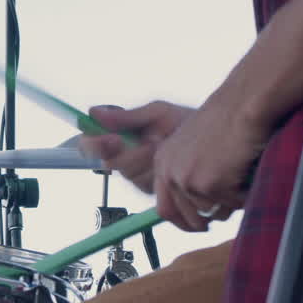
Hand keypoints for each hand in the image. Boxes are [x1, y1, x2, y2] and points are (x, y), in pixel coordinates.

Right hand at [77, 101, 193, 192]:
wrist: (213, 140)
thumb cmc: (181, 122)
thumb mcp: (157, 113)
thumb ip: (127, 116)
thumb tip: (93, 111)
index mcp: (116, 138)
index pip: (90, 146)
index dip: (95, 145)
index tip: (113, 139)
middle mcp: (121, 159)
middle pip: (111, 163)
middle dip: (132, 153)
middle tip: (152, 141)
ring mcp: (136, 176)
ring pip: (131, 174)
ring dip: (151, 160)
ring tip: (170, 146)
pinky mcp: (152, 190)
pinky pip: (149, 184)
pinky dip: (163, 171)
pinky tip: (175, 160)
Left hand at [151, 93, 267, 231]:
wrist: (244, 103)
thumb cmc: (227, 121)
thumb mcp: (194, 145)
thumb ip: (185, 173)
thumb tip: (194, 209)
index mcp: (163, 162)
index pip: (164, 209)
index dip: (184, 222)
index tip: (199, 226)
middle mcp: (169, 172)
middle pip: (188, 219)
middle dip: (210, 219)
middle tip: (228, 204)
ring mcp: (187, 179)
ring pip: (213, 213)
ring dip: (230, 202)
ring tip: (238, 174)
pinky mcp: (207, 184)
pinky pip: (231, 205)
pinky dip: (243, 194)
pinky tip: (245, 169)